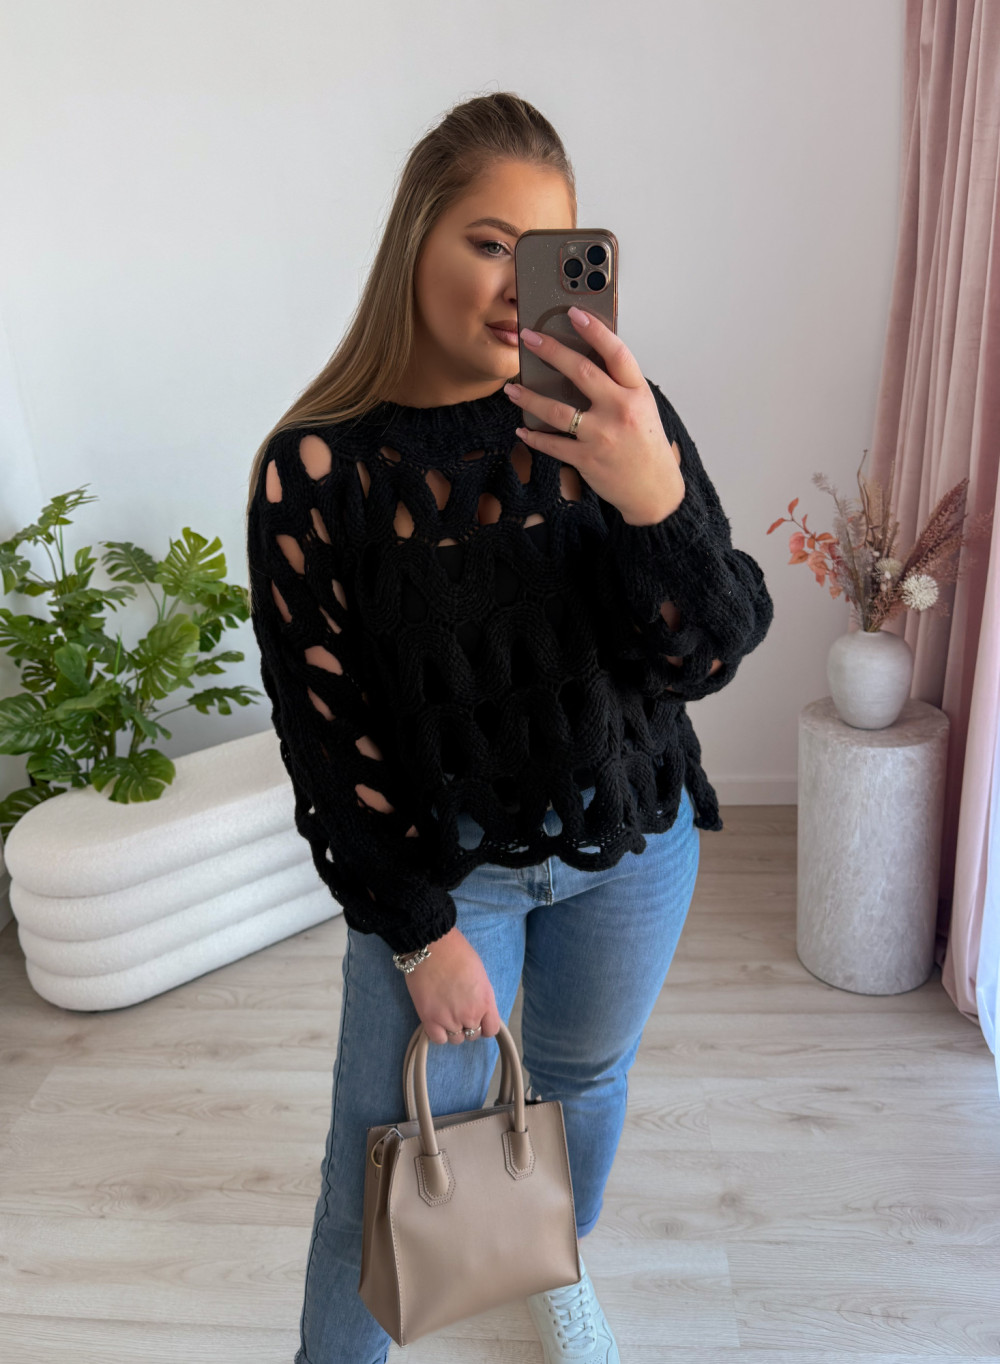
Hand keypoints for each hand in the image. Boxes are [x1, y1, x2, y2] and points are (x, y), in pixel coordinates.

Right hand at [403, 926, 501, 1045]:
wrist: (432, 946)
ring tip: (446, 1014)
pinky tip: (436, 1019)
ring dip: (452, 1029)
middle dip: (467, 1025)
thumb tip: (476, 1006)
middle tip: (458, 1011)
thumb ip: (481, 996)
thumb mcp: (480, 974)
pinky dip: (438, 1032)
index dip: (484, 1025)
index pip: (491, 1030)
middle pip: (473, 1035)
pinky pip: (438, 1039)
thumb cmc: (457, 953)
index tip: (478, 1019)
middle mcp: (470, 1014)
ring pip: (456, 1039)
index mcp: (485, 1001)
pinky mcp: (429, 1019)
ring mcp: (449, 1018)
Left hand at [503, 306, 684, 525]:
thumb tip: (585, 362)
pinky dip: (534, 436)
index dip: (595, 330)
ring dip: (529, 397)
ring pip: (557, 410)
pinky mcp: (587, 459)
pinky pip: (552, 444)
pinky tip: (522, 428)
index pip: (616, 353)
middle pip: (581, 372)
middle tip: (529, 337)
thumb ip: (618, 387)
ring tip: (512, 388)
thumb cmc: (646, 447)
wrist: (654, 491)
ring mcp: (602, 436)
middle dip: (550, 350)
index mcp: (636, 393)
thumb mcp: (642, 409)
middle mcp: (620, 411)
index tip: (574, 313)